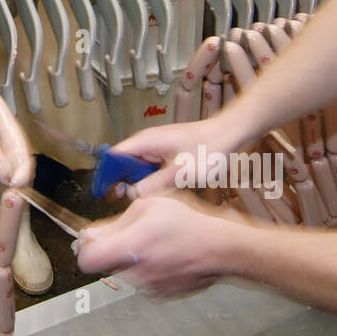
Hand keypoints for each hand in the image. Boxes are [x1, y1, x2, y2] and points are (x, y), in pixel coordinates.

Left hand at [75, 191, 241, 296]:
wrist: (220, 248)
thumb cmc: (188, 223)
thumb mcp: (148, 206)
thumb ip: (114, 223)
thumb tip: (91, 234)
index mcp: (129, 247)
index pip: (86, 260)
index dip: (85, 248)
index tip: (91, 239)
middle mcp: (136, 272)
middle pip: (106, 264)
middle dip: (111, 248)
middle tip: (128, 233)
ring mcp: (148, 287)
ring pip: (124, 271)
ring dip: (129, 258)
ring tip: (151, 242)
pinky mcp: (160, 294)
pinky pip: (141, 280)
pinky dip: (146, 268)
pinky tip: (162, 253)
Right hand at [108, 116, 243, 199]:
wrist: (231, 134)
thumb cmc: (208, 148)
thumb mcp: (179, 174)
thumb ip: (153, 185)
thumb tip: (132, 195)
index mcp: (146, 142)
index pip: (114, 156)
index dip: (107, 174)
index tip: (106, 192)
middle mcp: (148, 142)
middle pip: (124, 163)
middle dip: (122, 181)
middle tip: (125, 201)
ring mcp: (158, 147)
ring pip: (138, 167)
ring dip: (138, 182)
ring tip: (141, 200)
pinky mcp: (168, 152)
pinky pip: (151, 167)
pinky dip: (150, 179)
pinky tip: (157, 192)